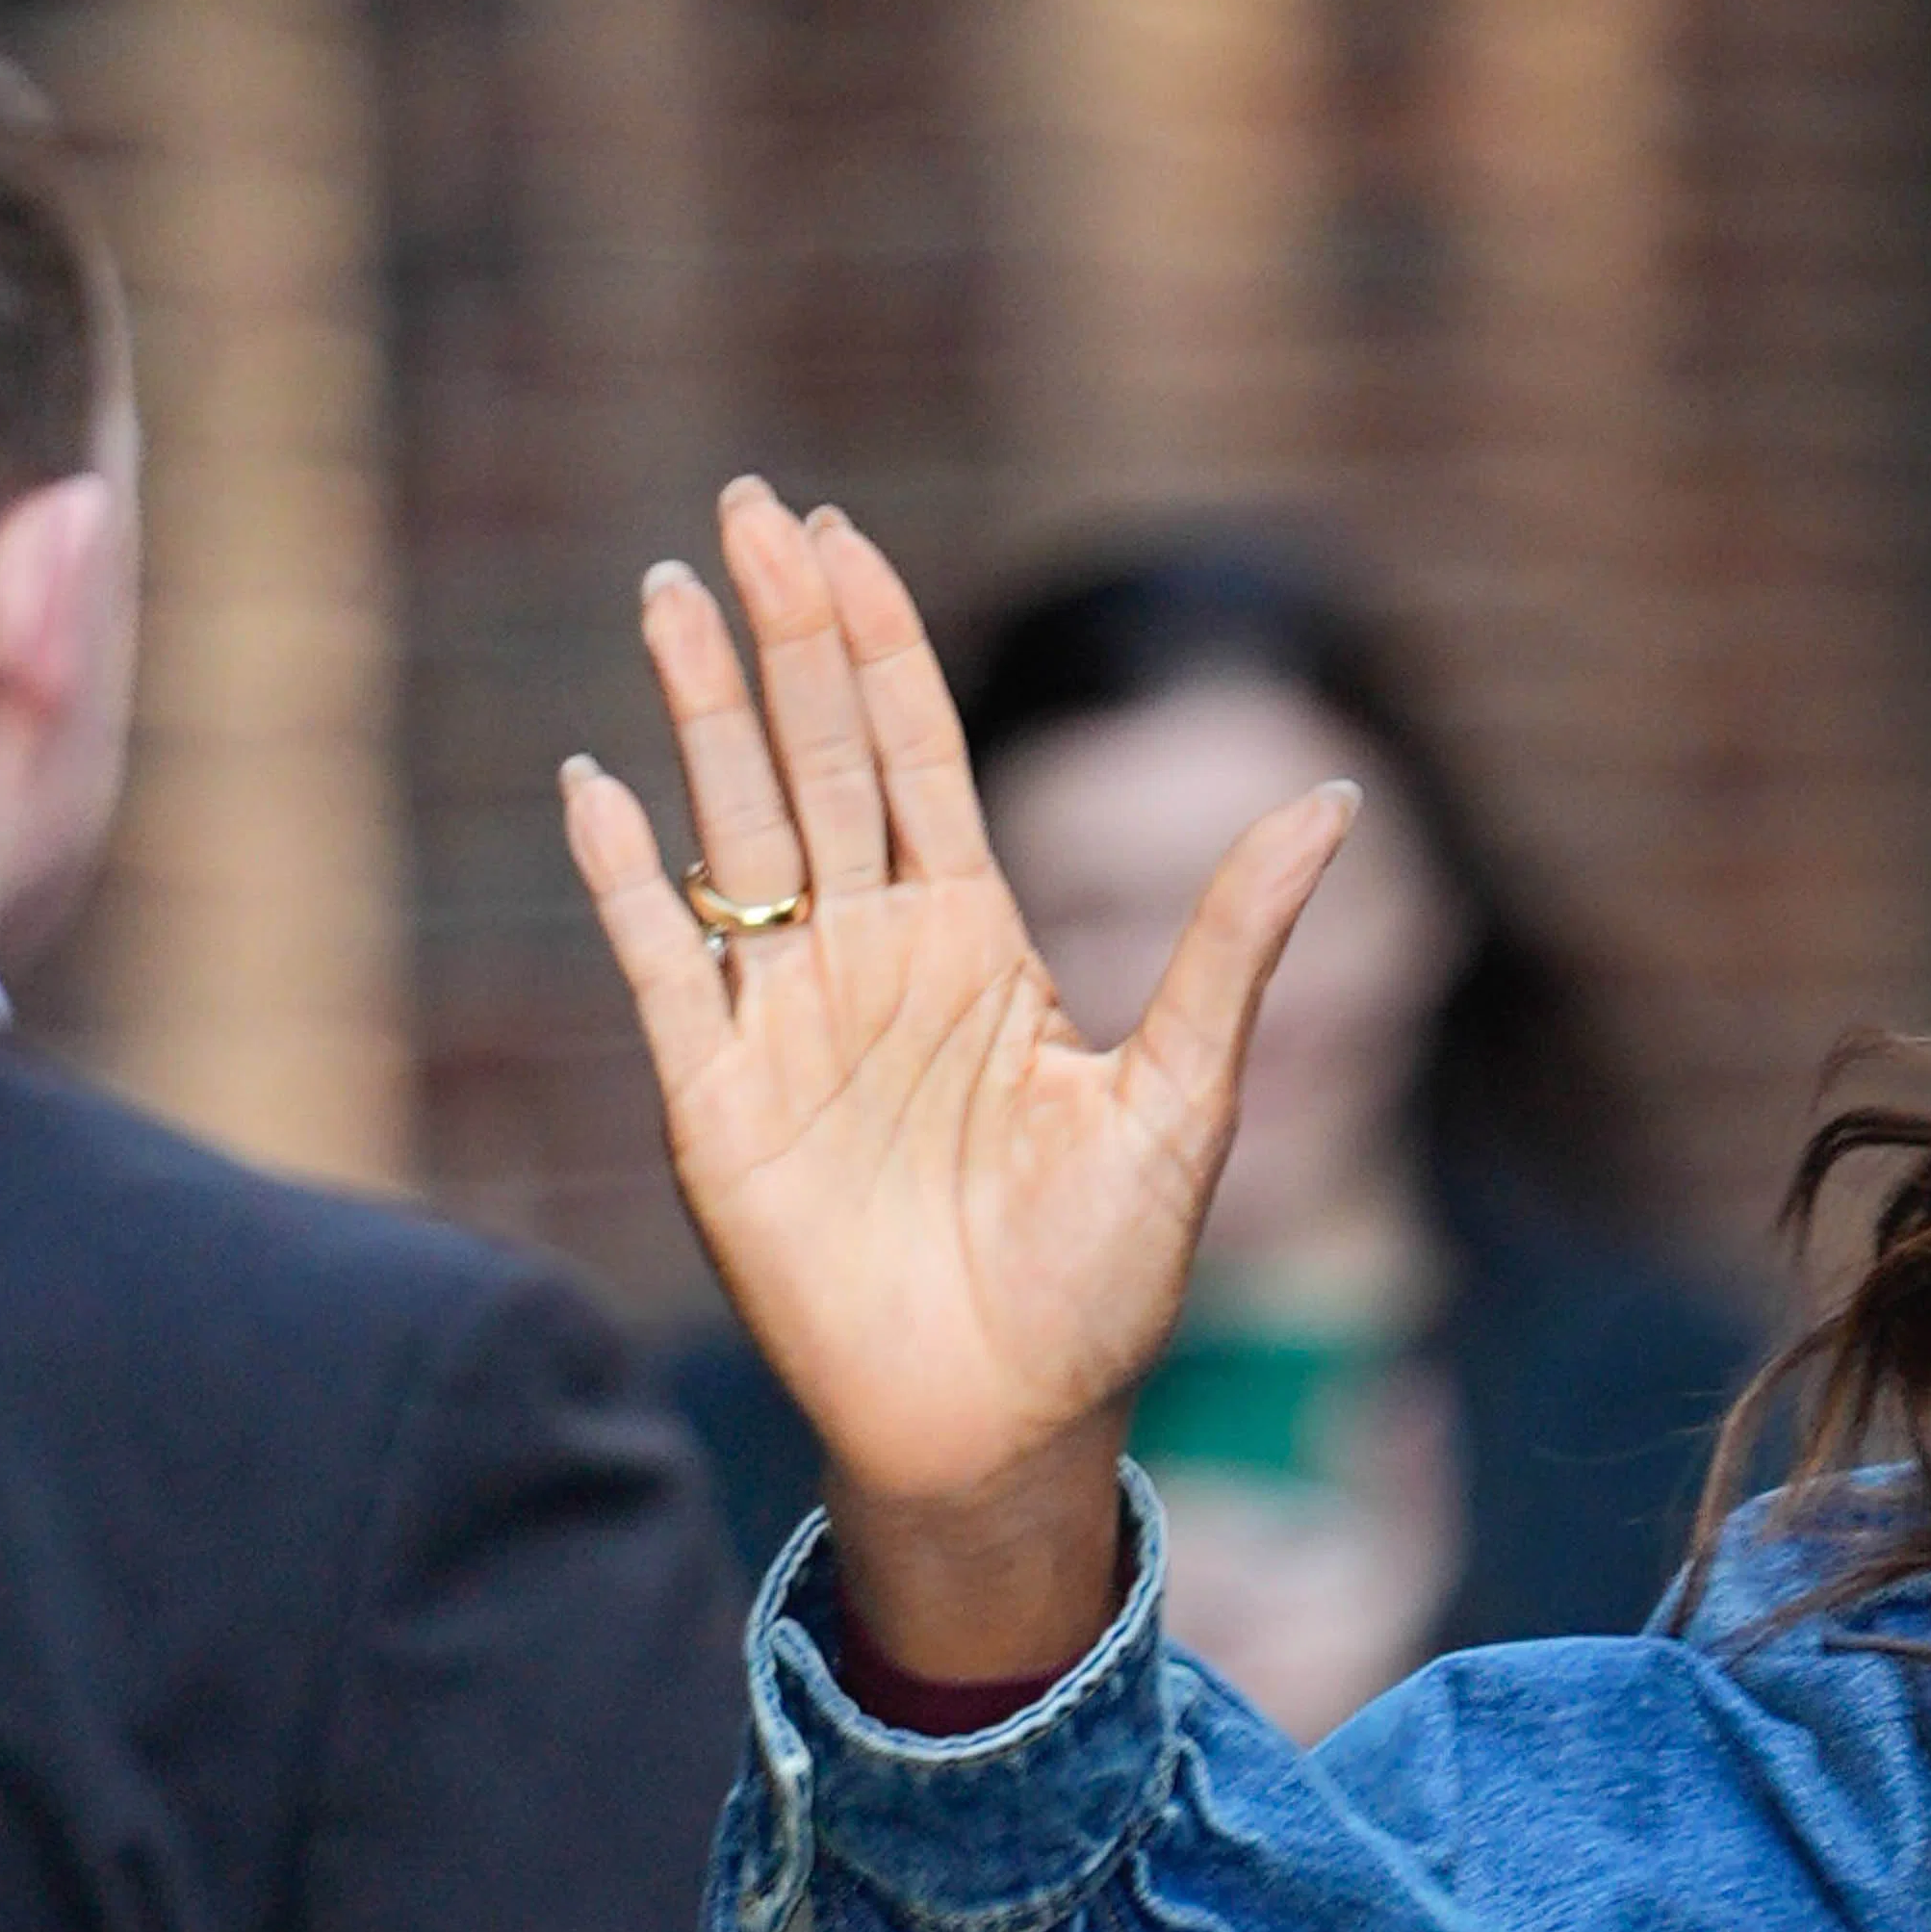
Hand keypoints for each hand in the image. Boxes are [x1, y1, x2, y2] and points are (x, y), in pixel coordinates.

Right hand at [558, 477, 1352, 1681]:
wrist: (1008, 1423)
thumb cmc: (1105, 1281)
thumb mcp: (1188, 1095)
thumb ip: (1233, 944)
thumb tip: (1330, 800)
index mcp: (978, 951)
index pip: (914, 760)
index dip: (878, 646)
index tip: (837, 535)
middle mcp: (873, 965)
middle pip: (817, 762)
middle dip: (783, 638)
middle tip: (742, 508)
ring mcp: (788, 1024)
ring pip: (734, 832)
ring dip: (700, 716)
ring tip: (669, 594)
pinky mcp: (718, 1101)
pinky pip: (662, 966)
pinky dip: (628, 879)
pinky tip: (600, 786)